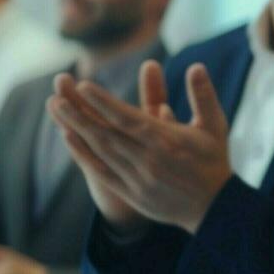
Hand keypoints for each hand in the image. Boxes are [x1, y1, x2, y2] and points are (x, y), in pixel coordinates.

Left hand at [47, 61, 234, 232]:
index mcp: (167, 140)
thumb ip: (203, 95)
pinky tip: (69, 138)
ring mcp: (138, 178)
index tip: (84, 86)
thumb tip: (196, 66)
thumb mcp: (215, 125)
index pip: (128, 118)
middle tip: (58, 96)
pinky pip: (102, 171)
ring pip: (100, 150)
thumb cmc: (214, 161)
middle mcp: (148, 159)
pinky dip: (83, 155)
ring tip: (58, 109)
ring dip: (76, 129)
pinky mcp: (132, 193)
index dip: (103, 102)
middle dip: (80, 113)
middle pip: (107, 133)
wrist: (215, 206)